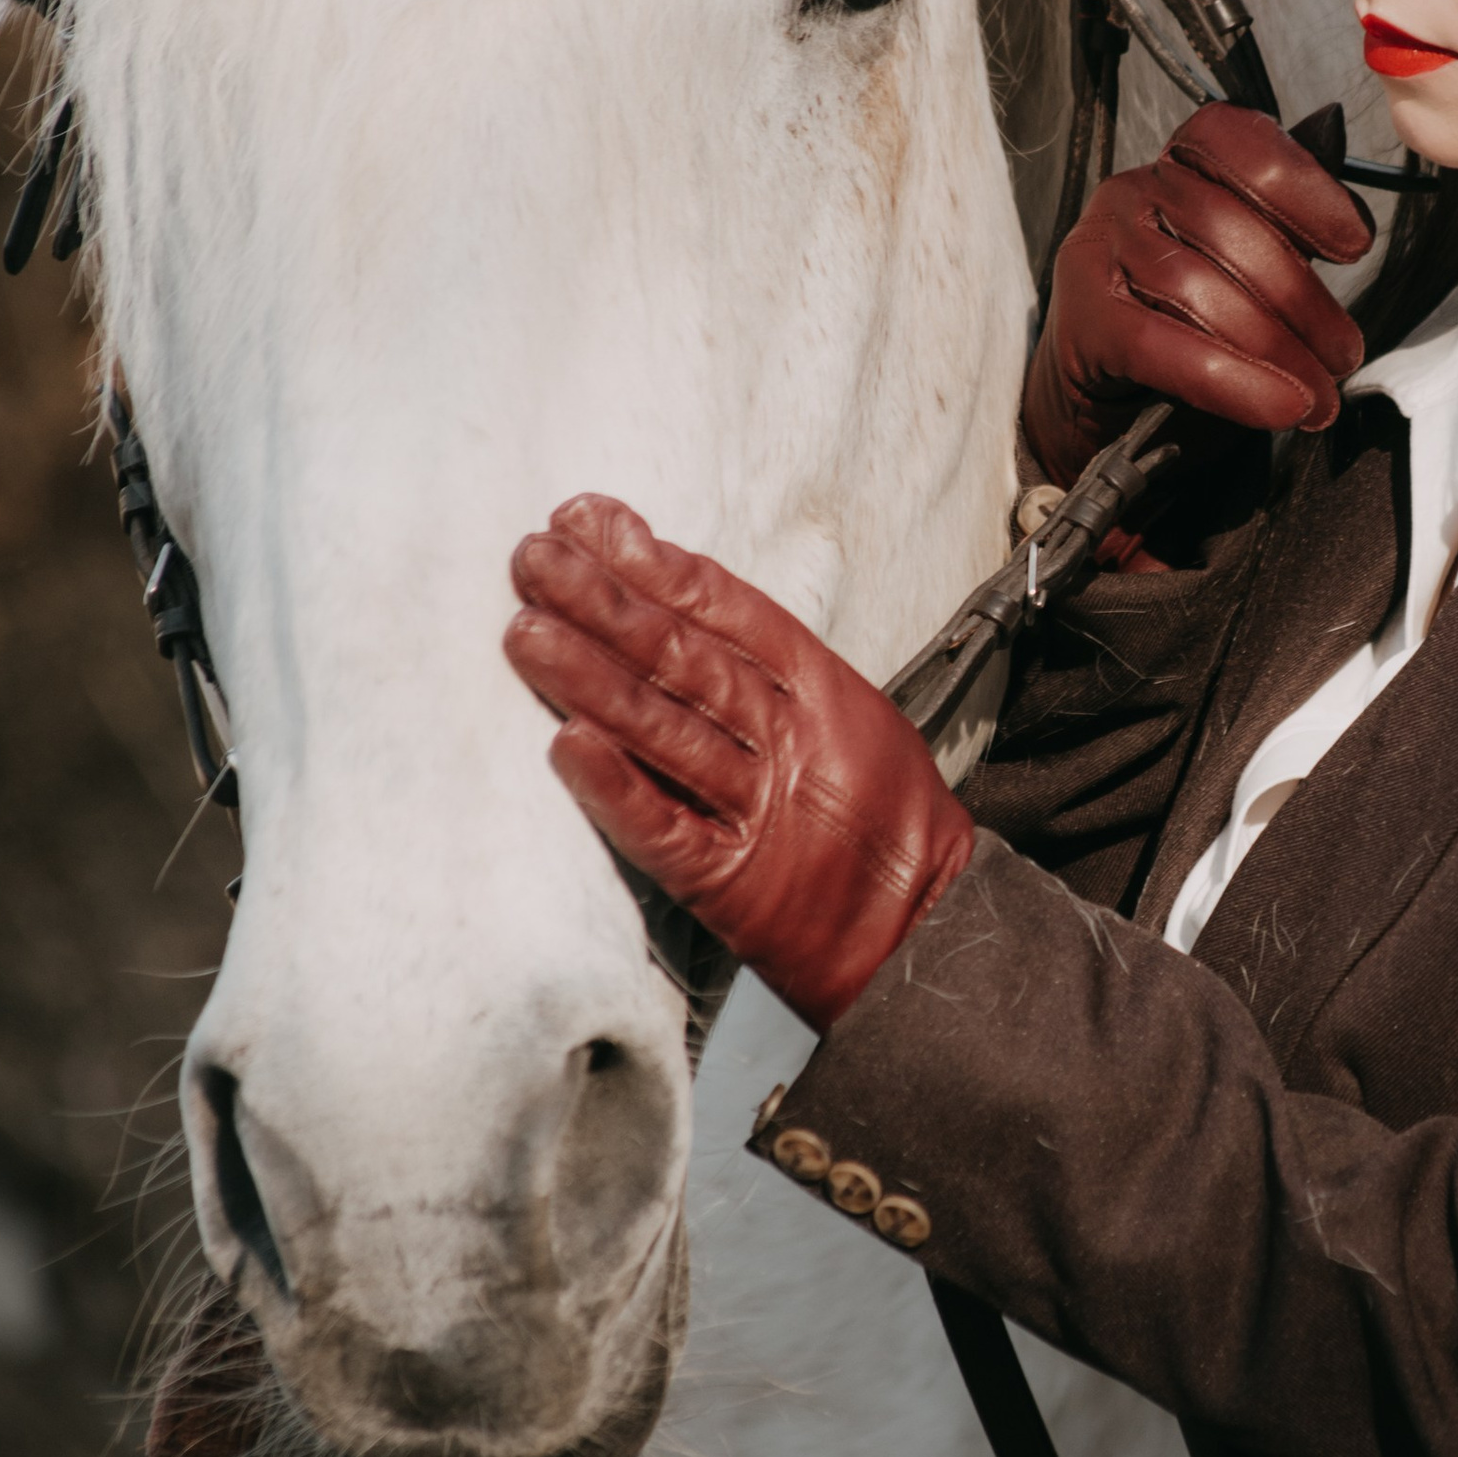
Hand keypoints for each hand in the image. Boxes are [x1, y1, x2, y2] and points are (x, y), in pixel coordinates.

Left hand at [505, 499, 974, 1034]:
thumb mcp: (854, 719)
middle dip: (603, 604)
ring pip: (666, 731)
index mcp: (825, 692)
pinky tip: (568, 748)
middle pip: (684, 659)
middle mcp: (791, 742)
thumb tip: (681, 597)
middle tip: (534, 559)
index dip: (653, 564)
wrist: (931, 933)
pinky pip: (666, 831)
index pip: (727, 610)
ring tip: (526, 634)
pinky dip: (617, 791)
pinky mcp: (734, 885)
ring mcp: (762, 812)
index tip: (589, 524)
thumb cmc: (888, 826)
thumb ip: (774, 667)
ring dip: (589, 679)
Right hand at [1021, 104, 1373, 491]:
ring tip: (1319, 395)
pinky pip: (1162, 345)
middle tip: (1343, 354)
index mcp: (1178, 166)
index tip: (1354, 244)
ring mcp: (1100, 250)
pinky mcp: (1084, 318)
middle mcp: (1132, 192)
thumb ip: (1287, 221)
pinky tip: (1277, 405)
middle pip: (1226, 226)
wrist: (1104, 401)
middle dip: (1301, 297)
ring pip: (1198, 288)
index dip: (1304, 184)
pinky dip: (1231, 381)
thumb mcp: (1242, 266)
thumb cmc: (1183, 326)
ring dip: (1275, 349)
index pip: (1237, 141)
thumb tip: (1344, 169)